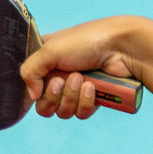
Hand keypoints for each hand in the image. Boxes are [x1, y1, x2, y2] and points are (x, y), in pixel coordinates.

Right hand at [21, 15, 143, 119]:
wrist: (123, 47)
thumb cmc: (88, 41)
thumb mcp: (49, 49)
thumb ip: (29, 71)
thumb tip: (32, 96)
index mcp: (46, 60)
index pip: (29, 84)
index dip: (33, 88)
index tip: (41, 81)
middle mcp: (59, 75)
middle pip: (43, 105)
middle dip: (52, 95)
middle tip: (62, 80)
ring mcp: (77, 88)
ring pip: (62, 112)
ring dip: (70, 97)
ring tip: (81, 79)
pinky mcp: (93, 98)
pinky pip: (80, 113)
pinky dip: (85, 102)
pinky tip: (92, 87)